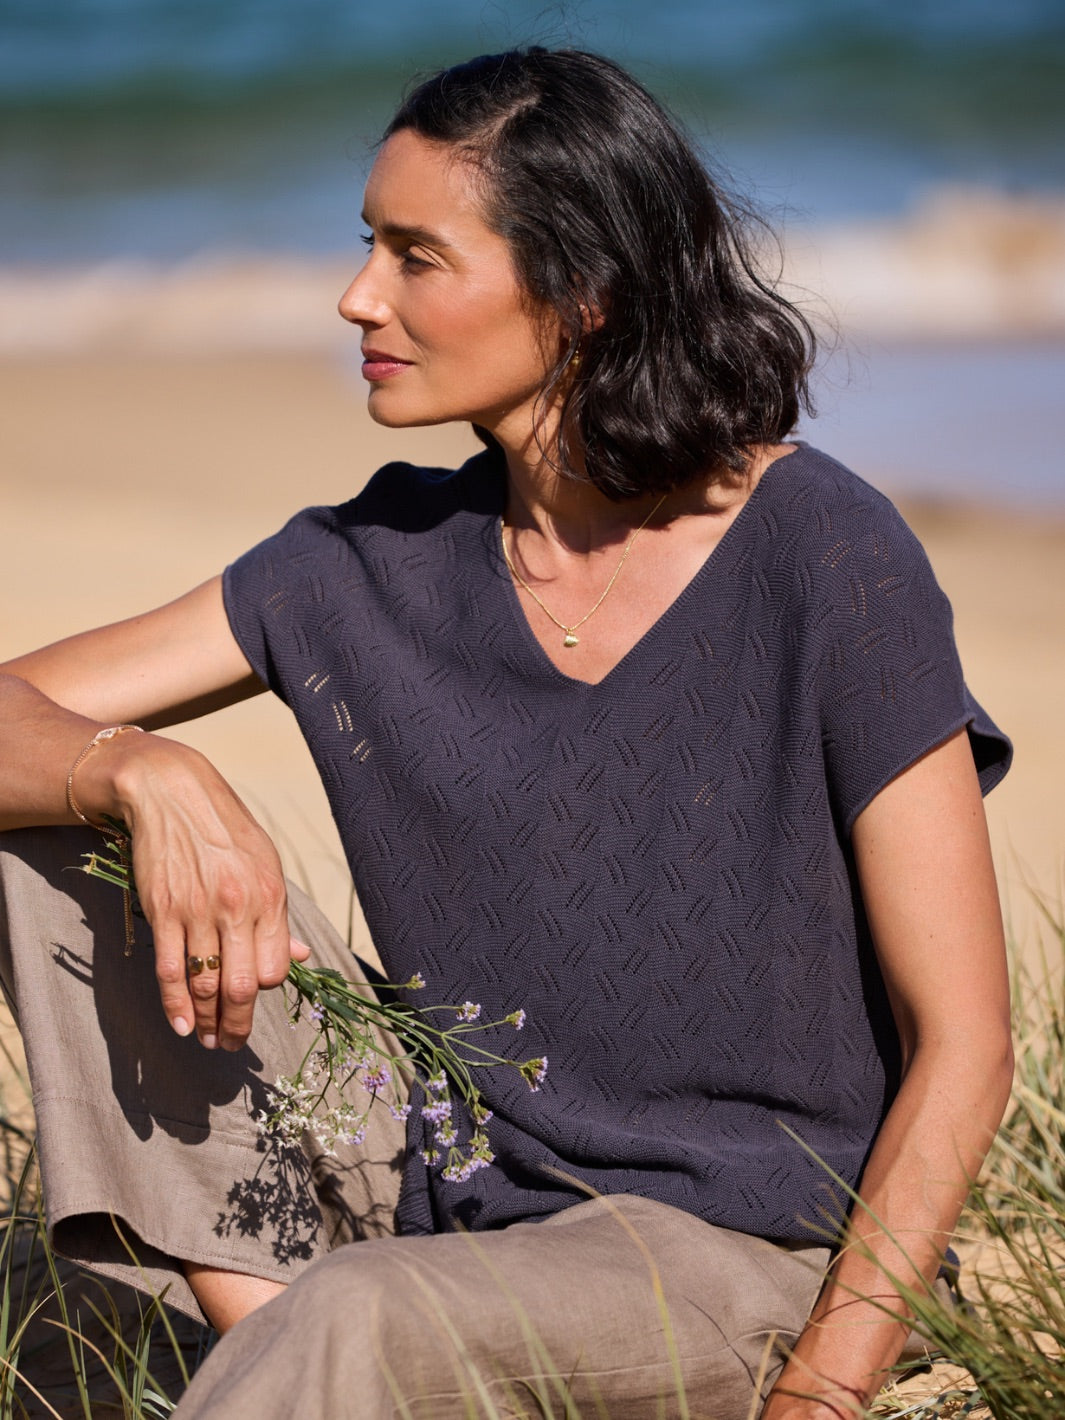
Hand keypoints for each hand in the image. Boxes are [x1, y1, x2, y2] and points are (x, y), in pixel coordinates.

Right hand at [79, 729, 308, 1049]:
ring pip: (206, 984)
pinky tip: (182, 1026)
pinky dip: (175, 1005)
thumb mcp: (266, 864)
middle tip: (232, 1044)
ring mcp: (199, 911)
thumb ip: (280, 916)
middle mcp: (238, 907)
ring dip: (208, 1021)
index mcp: (270, 896)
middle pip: (244, 986)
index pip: (276, 967)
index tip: (254, 999)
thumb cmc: (226, 830)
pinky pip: (171, 970)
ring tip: (208, 1040)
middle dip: (239, 1024)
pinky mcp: (164, 912)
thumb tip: (301, 960)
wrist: (173, 794)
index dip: (266, 990)